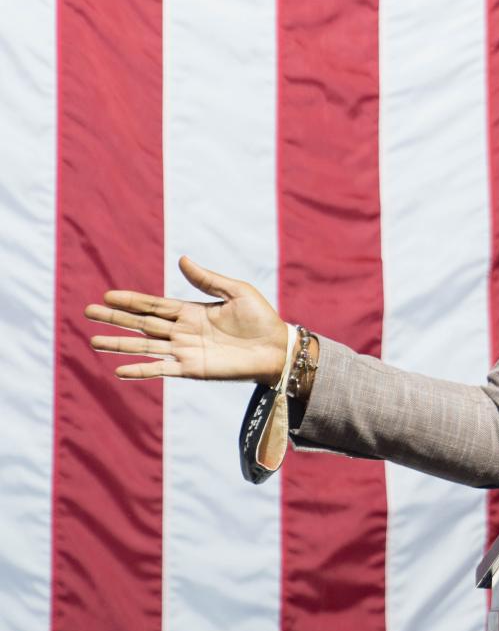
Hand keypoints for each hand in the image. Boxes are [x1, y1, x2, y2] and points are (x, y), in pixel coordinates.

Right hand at [85, 256, 288, 381]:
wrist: (278, 348)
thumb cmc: (261, 319)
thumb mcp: (237, 292)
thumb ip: (208, 280)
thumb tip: (181, 259)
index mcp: (192, 311)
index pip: (154, 305)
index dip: (132, 300)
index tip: (108, 295)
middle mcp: (183, 331)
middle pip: (142, 323)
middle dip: (116, 318)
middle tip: (89, 312)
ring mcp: (186, 351)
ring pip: (145, 346)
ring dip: (120, 344)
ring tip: (94, 340)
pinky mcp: (193, 369)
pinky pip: (162, 369)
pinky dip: (142, 370)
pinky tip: (120, 371)